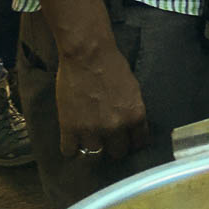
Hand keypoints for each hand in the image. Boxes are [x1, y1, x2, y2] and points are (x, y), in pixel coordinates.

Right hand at [55, 18, 150, 160]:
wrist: (87, 54)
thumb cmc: (112, 65)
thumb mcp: (133, 89)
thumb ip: (132, 111)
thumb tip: (131, 126)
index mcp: (135, 116)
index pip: (139, 143)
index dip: (132, 142)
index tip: (127, 141)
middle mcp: (116, 127)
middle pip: (117, 152)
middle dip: (113, 145)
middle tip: (107, 138)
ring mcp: (92, 130)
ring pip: (94, 153)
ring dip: (91, 145)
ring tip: (88, 136)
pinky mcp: (70, 128)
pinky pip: (70, 150)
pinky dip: (70, 147)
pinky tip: (72, 139)